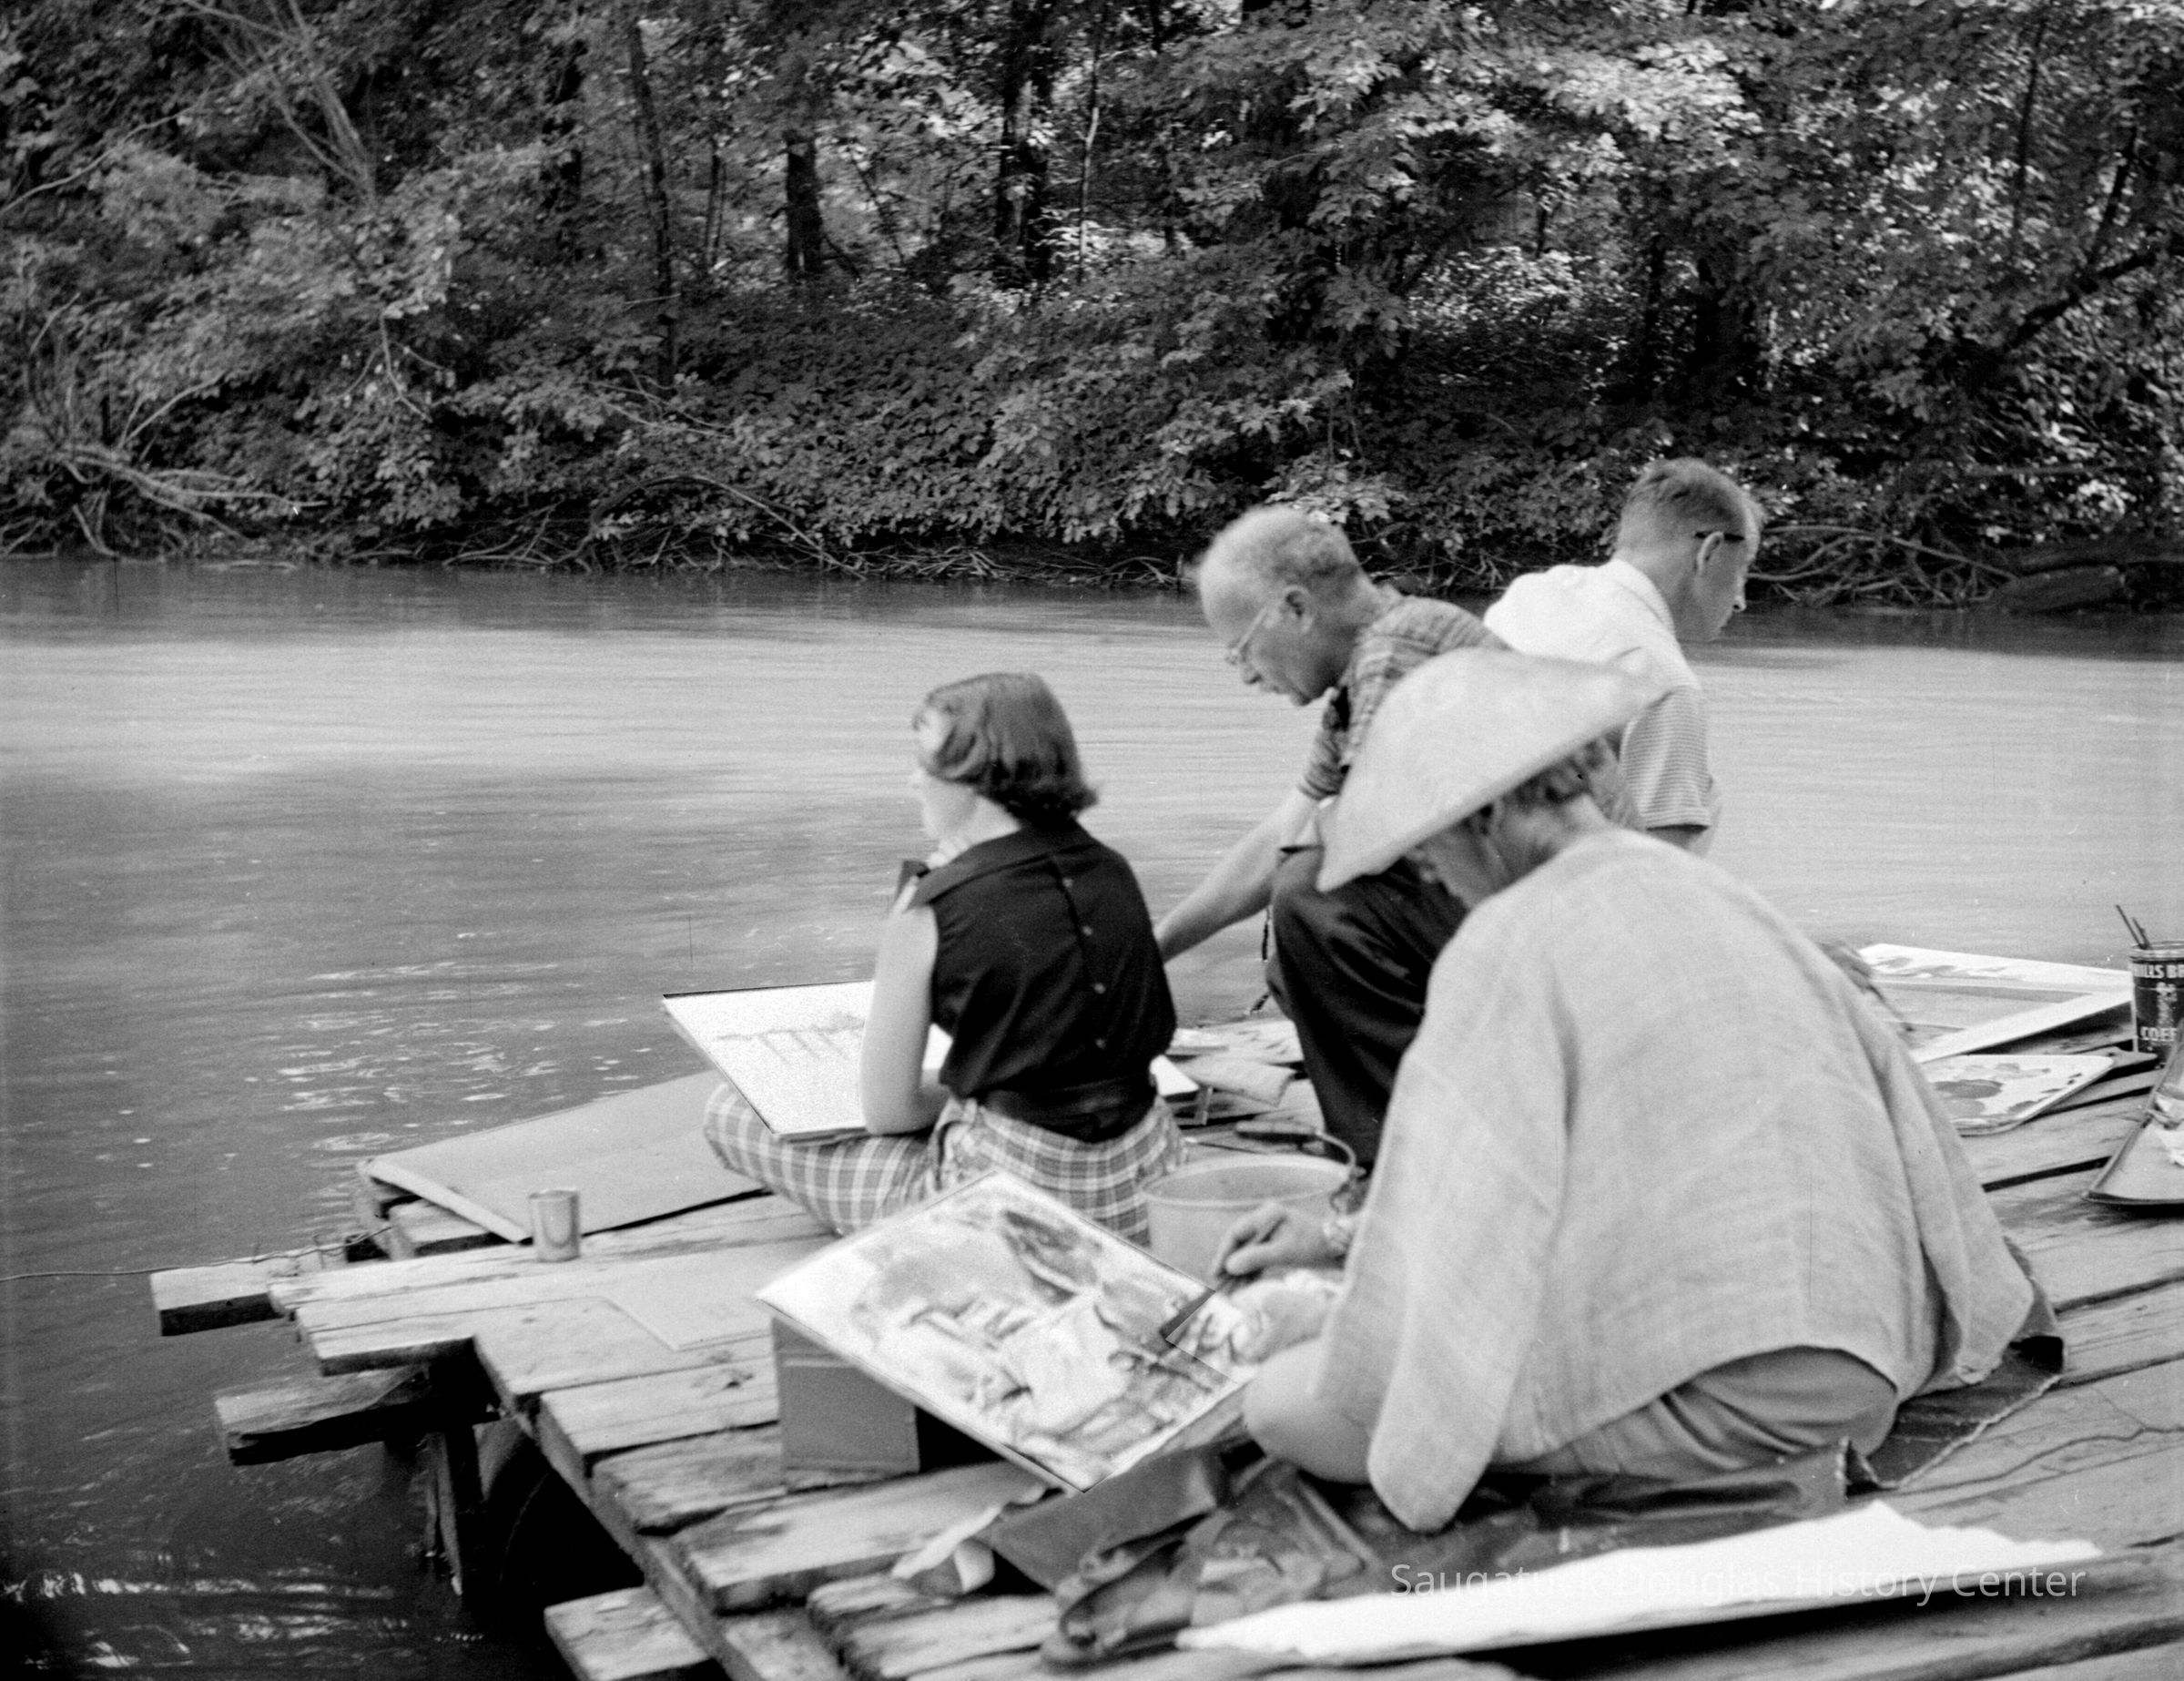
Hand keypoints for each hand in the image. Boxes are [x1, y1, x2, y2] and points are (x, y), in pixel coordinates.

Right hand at [1214, 1200, 1339, 1279]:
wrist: (1341, 1248)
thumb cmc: (1316, 1244)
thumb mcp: (1286, 1252)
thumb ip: (1257, 1257)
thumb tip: (1229, 1266)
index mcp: (1267, 1214)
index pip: (1237, 1233)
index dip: (1223, 1253)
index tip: (1214, 1272)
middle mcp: (1266, 1222)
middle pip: (1239, 1246)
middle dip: (1228, 1268)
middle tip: (1215, 1288)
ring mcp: (1271, 1235)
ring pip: (1247, 1256)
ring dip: (1237, 1275)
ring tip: (1225, 1294)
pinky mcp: (1277, 1247)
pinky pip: (1257, 1262)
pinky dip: (1250, 1275)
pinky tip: (1241, 1290)